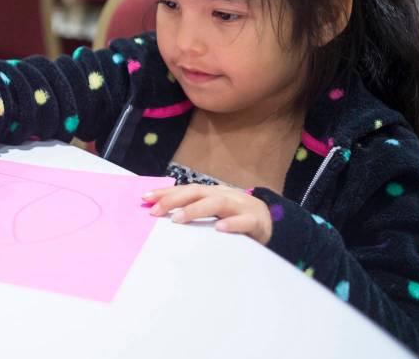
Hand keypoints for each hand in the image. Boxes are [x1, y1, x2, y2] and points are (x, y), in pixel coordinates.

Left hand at [142, 184, 272, 244]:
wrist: (274, 224)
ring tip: (177, 219)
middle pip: (197, 191)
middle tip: (155, 211)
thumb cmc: (236, 219)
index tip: (145, 198)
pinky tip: (219, 229)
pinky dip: (231, 224)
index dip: (166, 193)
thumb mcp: (214, 213)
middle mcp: (225, 195)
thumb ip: (194, 212)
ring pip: (217, 203)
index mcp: (213, 193)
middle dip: (174, 199)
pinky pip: (244, 221)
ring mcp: (241, 207)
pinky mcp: (256, 222)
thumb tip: (163, 215)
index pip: (186, 189)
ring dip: (195, 210)